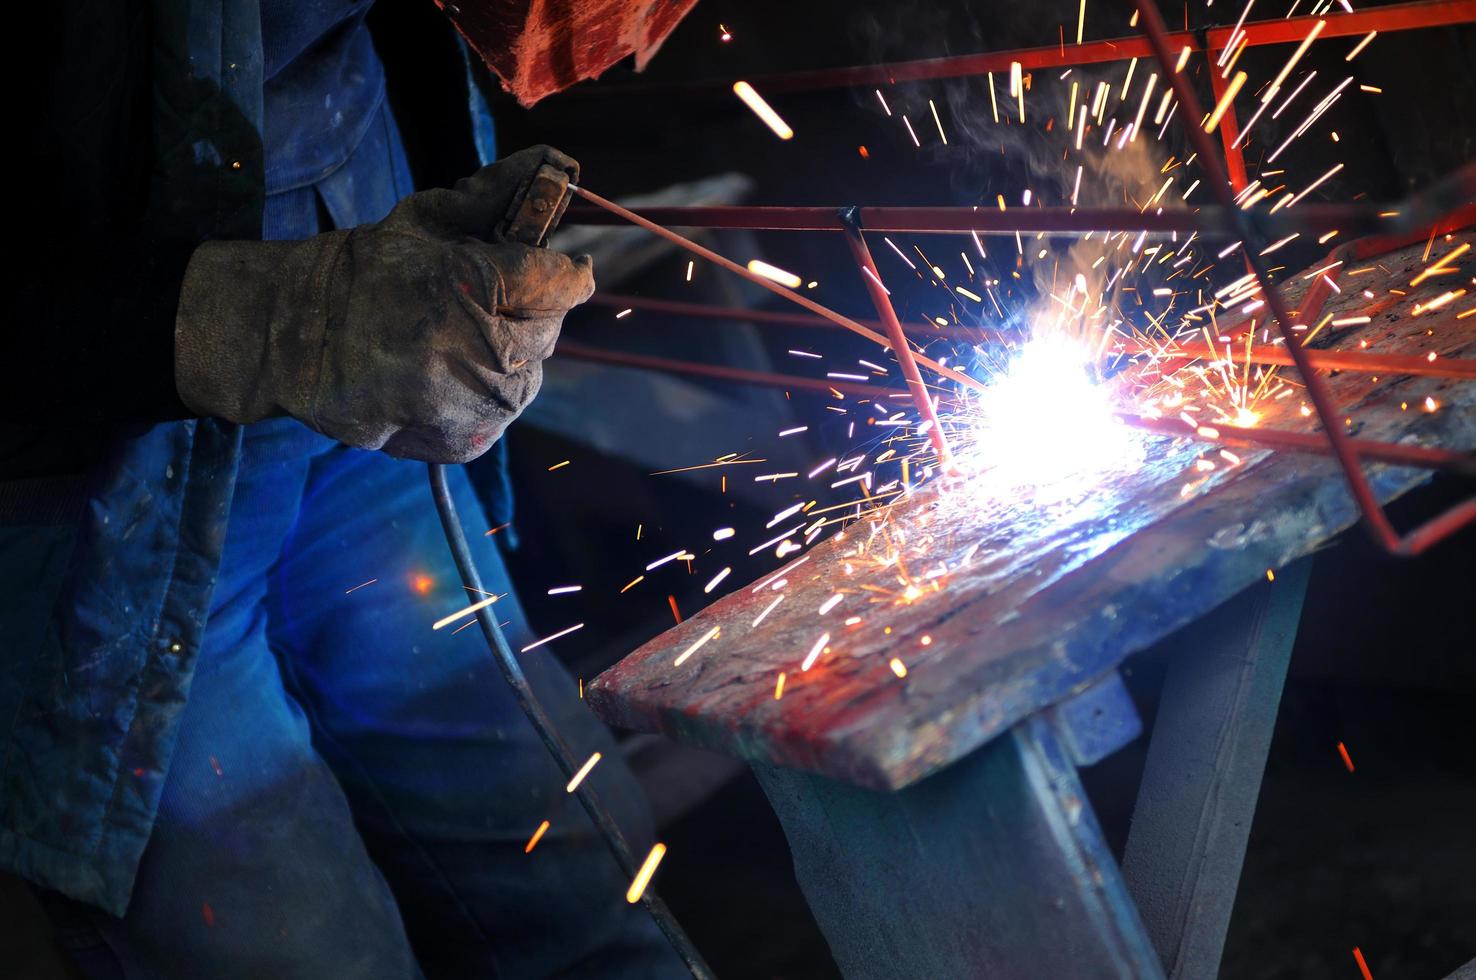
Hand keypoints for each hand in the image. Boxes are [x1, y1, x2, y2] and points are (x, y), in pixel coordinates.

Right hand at [174, 146, 592, 461]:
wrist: (294, 340)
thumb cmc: (365, 271)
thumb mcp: (427, 219)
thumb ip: (497, 192)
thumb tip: (558, 162)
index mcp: (469, 287)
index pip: (559, 281)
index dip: (567, 271)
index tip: (572, 266)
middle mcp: (478, 355)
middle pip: (548, 330)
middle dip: (526, 311)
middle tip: (480, 301)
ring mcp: (472, 406)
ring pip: (529, 372)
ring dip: (508, 353)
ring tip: (454, 338)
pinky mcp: (464, 440)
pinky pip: (502, 409)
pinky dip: (485, 390)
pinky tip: (445, 371)